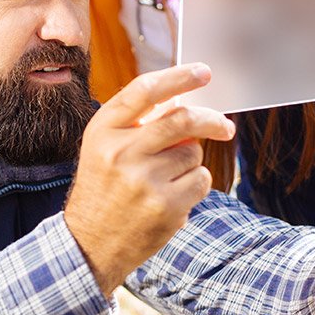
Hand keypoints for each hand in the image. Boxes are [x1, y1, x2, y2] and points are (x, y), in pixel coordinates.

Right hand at [64, 64, 235, 293]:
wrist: (90, 242)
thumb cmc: (103, 188)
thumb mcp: (103, 147)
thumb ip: (136, 123)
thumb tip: (182, 101)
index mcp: (103, 130)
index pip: (144, 91)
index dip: (178, 78)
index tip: (203, 73)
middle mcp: (121, 151)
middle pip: (181, 120)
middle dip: (210, 120)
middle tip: (224, 126)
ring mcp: (144, 180)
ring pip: (193, 153)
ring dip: (190, 163)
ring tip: (165, 180)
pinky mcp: (165, 206)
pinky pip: (201, 180)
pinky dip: (194, 185)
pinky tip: (171, 197)